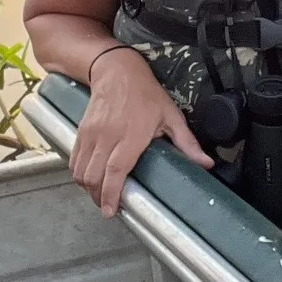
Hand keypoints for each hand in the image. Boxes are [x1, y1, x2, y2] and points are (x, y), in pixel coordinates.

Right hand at [71, 46, 210, 215]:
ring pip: (81, 170)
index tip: (111, 211)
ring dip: (88, 188)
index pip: (115, 170)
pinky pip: (74, 160)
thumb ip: (187, 143)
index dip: (111, 194)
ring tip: (100, 197)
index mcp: (131, 135)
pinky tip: (90, 180)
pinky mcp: (81, 131)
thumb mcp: (171, 116)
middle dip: (99, 198)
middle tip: (109, 208)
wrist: (117, 71)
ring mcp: (91, 134)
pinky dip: (79, 174)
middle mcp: (107, 136)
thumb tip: (206, 164)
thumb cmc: (146, 94)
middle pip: (94, 175)